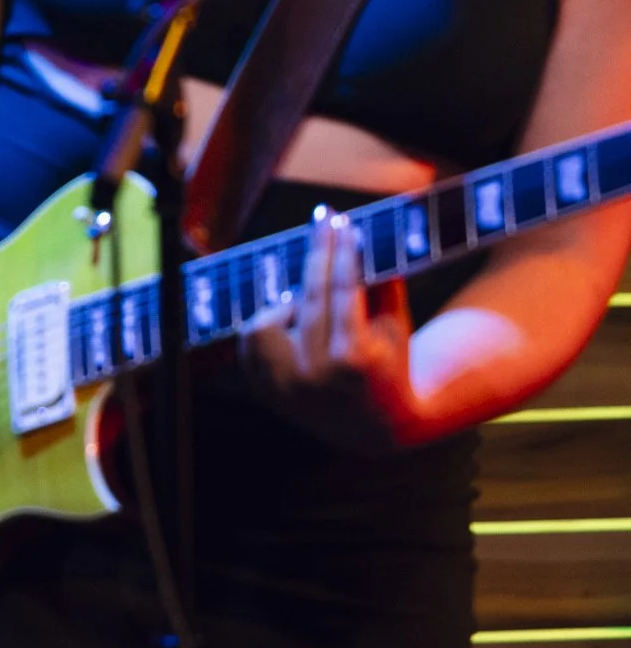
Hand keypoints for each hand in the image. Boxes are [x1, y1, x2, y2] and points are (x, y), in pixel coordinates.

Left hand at [241, 209, 420, 452]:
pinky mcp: (263, 390)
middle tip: (323, 219)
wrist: (373, 427)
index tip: (340, 220)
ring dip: (291, 301)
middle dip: (317, 253)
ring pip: (270, 316)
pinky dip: (271, 323)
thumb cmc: (390, 365)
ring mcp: (284, 385)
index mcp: (354, 360)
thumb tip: (358, 230)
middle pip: (309, 296)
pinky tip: (294, 324)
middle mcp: (314, 375)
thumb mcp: (395, 326)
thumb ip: (381, 281)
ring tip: (312, 305)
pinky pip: (253, 339)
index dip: (341, 251)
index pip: (342, 290)